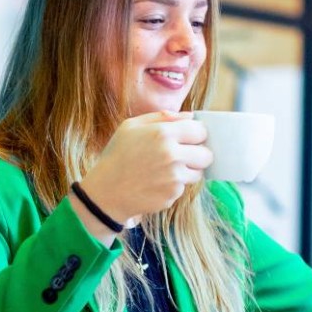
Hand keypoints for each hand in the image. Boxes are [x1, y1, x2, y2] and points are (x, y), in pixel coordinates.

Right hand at [77, 112, 212, 227]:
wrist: (105, 192)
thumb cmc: (117, 155)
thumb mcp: (130, 127)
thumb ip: (162, 117)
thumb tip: (190, 116)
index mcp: (163, 134)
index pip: (201, 131)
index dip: (196, 134)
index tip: (189, 138)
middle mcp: (172, 155)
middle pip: (206, 154)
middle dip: (198, 154)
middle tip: (183, 155)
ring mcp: (174, 178)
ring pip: (198, 173)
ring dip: (188, 171)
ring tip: (167, 170)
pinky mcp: (172, 195)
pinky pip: (183, 188)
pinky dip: (174, 185)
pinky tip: (157, 183)